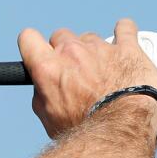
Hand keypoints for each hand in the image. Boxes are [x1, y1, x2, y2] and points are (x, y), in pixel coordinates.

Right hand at [19, 18, 156, 138]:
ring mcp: (100, 48)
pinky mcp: (127, 47)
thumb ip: (43, 95)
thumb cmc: (86, 129)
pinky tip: (123, 37)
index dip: (32, 46)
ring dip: (92, 50)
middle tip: (73, 70)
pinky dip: (123, 31)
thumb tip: (43, 86)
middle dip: (64, 50)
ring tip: (102, 70)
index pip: (28, 38)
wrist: (122, 129)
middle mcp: (72, 52)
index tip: (39, 53)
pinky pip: (124, 28)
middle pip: (60, 36)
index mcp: (48, 68)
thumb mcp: (50, 119)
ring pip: (89, 37)